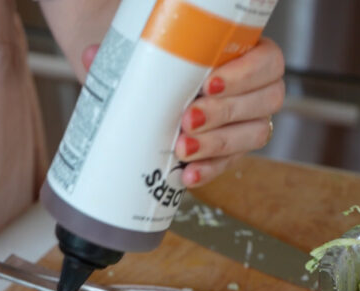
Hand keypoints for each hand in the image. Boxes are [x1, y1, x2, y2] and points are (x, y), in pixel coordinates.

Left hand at [80, 39, 285, 187]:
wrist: (134, 78)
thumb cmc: (150, 54)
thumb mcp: (141, 46)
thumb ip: (126, 50)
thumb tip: (91, 55)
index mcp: (241, 51)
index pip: (268, 61)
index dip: (247, 74)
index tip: (209, 83)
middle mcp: (251, 86)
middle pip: (266, 101)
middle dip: (226, 113)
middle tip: (188, 119)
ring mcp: (242, 120)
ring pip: (253, 135)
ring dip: (219, 144)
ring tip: (182, 149)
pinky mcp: (226, 150)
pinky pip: (229, 164)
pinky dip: (209, 170)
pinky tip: (187, 175)